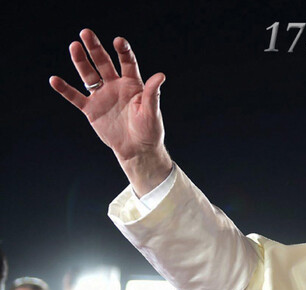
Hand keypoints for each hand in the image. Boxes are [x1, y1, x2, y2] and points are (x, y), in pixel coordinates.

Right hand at [50, 29, 171, 194]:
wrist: (137, 149)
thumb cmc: (149, 130)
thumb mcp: (152, 112)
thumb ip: (152, 94)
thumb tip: (160, 75)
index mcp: (132, 84)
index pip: (127, 63)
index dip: (123, 52)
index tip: (118, 41)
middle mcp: (116, 86)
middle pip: (103, 63)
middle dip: (95, 49)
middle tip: (86, 33)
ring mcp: (102, 96)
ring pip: (89, 76)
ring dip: (81, 62)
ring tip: (74, 47)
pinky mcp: (91, 109)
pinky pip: (76, 97)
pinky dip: (65, 89)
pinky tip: (54, 80)